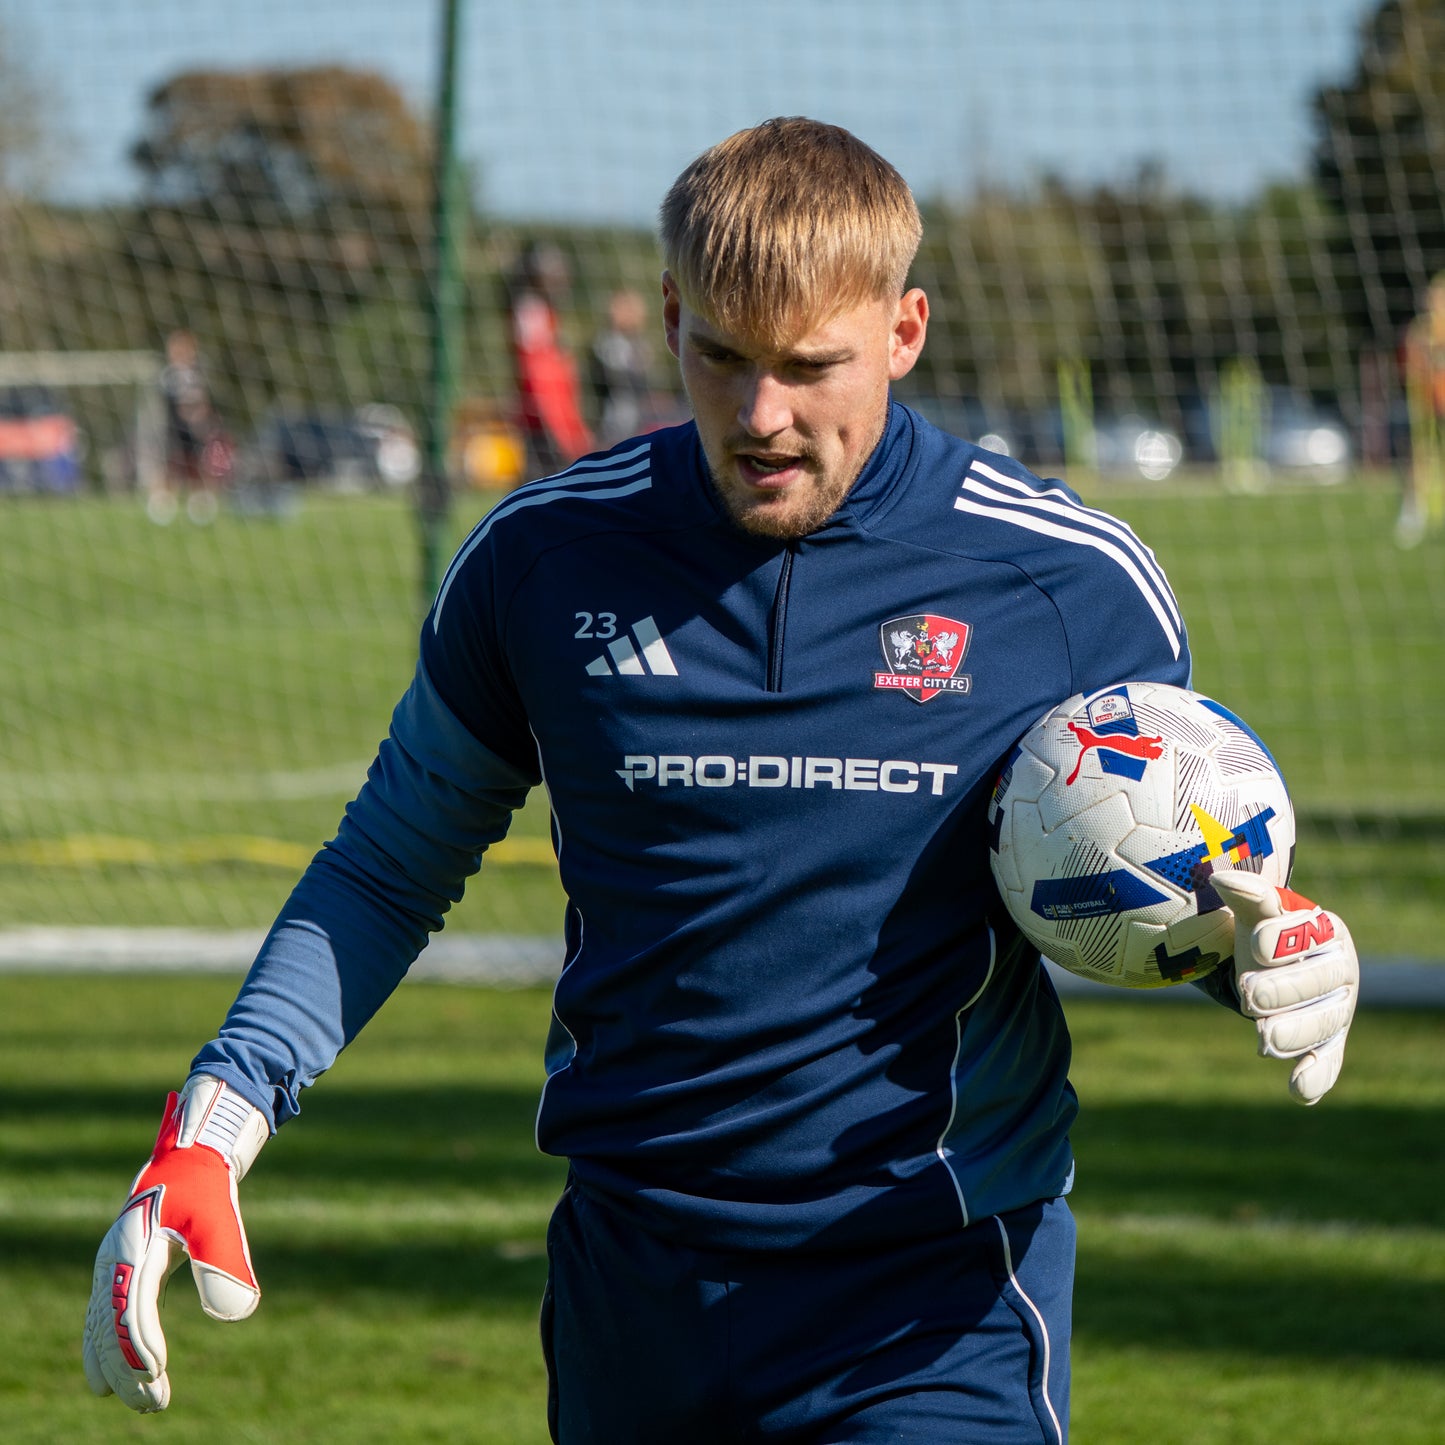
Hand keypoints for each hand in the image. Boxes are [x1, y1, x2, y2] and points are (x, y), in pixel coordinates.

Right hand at [83, 1075, 268, 1411]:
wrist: (189, 1159)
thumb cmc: (206, 1187)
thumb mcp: (219, 1219)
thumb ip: (226, 1262)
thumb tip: (239, 1314)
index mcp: (133, 1247)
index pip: (129, 1308)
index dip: (139, 1344)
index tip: (157, 1372)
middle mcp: (112, 1261)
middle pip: (109, 1327)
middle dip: (128, 1369)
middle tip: (154, 1404)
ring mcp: (110, 1267)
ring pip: (101, 1328)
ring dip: (116, 1367)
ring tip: (143, 1402)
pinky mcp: (117, 1272)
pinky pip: (101, 1319)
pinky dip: (104, 1351)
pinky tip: (110, 1381)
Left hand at [1211, 869, 1358, 1105]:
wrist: (1270, 969)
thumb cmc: (1263, 934)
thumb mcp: (1255, 913)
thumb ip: (1246, 895)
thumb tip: (1220, 877)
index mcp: (1328, 933)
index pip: (1308, 938)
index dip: (1280, 943)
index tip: (1255, 946)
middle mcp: (1340, 973)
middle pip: (1318, 984)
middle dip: (1284, 990)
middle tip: (1250, 997)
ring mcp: (1336, 1010)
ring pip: (1323, 1024)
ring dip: (1295, 1033)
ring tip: (1263, 1039)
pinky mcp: (1327, 1043)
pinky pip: (1328, 1062)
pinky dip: (1316, 1077)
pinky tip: (1299, 1090)